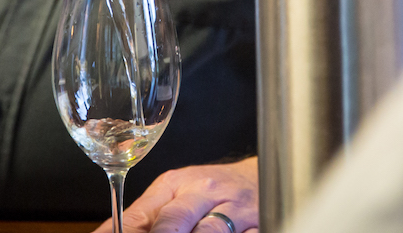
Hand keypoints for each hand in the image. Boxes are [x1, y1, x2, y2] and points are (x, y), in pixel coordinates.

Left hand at [94, 158, 257, 232]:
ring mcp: (234, 211)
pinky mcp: (259, 224)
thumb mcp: (174, 193)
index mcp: (175, 184)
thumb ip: (144, 216)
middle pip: (174, 221)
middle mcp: (204, 194)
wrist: (260, 176)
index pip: (142, 215)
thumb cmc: (209, 189)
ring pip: (210, 232)